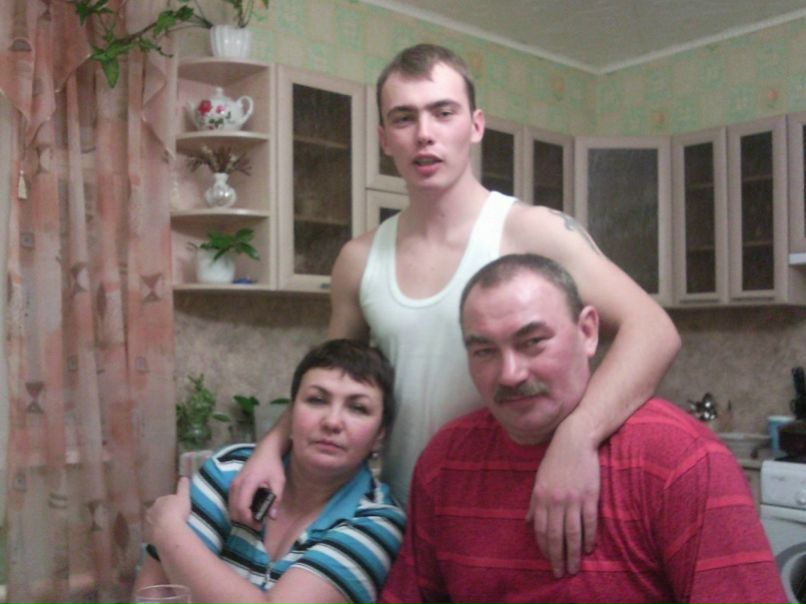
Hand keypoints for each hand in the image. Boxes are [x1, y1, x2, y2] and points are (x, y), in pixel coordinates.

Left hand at [146, 477, 191, 542]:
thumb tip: (184, 477)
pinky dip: (156, 534)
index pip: (164, 500)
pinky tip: (163, 537)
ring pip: (153, 522)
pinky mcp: (148, 536)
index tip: (175, 508)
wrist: (168, 530)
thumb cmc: (177, 511)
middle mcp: (151, 511)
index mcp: (159, 501)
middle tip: (171, 518)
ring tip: (167, 528)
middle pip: (156, 511)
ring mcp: (148, 524)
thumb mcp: (183, 497)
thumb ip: (183, 487)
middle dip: (162, 514)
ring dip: (158, 524)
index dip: (169, 504)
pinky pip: (152, 534)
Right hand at [228, 446, 285, 528]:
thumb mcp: (279, 481)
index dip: (249, 520)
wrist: (266, 449)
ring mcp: (233, 484)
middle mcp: (236, 484)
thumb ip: (276, 499)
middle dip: (245, 521)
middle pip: (234, 511)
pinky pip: (231, 502)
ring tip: (255, 519)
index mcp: (247, 483)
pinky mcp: (233, 484)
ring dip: (240, 516)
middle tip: (258, 525)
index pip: (242, 508)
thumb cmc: (273, 464)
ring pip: (231, 507)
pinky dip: (238, 510)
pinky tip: (250, 510)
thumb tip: (272, 517)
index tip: (259, 526)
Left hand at [526, 418, 599, 577]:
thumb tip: (527, 522)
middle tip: (561, 572)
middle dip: (558, 556)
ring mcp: (573, 499)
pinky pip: (589, 522)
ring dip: (574, 553)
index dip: (544, 547)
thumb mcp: (539, 480)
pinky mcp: (590, 496)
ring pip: (573, 533)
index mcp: (540, 497)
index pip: (540, 529)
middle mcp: (555, 501)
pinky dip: (589, 537)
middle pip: (556, 535)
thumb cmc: (554, 461)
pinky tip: (589, 548)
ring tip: (575, 567)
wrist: (574, 441)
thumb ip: (534, 503)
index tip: (548, 560)